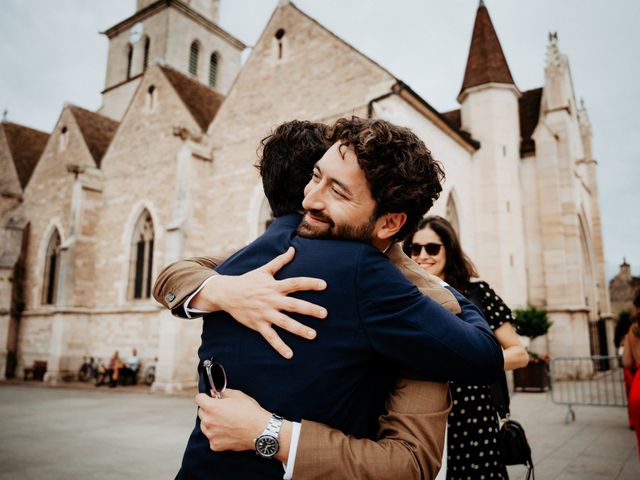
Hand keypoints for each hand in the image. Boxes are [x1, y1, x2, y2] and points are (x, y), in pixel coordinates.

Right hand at [192, 247, 327, 358]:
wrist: (227, 293)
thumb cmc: (248, 281)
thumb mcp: (264, 270)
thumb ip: (280, 261)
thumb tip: (293, 249)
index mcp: (274, 286)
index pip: (295, 283)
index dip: (310, 283)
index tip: (324, 285)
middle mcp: (271, 300)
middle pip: (293, 305)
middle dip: (309, 309)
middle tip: (324, 314)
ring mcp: (265, 313)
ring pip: (284, 323)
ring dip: (299, 329)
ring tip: (313, 335)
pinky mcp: (258, 325)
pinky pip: (270, 337)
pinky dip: (280, 346)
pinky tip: (290, 355)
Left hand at [197, 388, 270, 451]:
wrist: (260, 430)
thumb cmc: (250, 412)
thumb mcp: (237, 395)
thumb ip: (223, 393)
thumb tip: (216, 394)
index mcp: (212, 407)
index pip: (199, 398)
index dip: (205, 397)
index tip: (210, 398)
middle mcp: (208, 421)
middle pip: (201, 412)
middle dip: (209, 409)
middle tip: (222, 410)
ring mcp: (211, 435)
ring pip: (205, 426)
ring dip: (211, 422)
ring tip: (226, 422)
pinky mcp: (215, 445)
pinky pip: (212, 437)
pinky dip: (217, 435)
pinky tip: (228, 431)